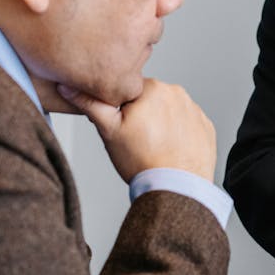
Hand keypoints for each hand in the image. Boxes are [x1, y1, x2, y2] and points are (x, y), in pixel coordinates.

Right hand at [58, 78, 216, 182]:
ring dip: (162, 123)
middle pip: (150, 99)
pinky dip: (179, 134)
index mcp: (152, 88)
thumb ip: (90, 104)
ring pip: (169, 111)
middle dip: (142, 114)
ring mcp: (194, 110)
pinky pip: (187, 125)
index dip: (122, 109)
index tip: (123, 127)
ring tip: (154, 146)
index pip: (130, 90)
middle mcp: (177, 93)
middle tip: (137, 139)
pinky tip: (171, 150)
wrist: (176, 188)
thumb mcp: (109, 132)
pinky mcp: (206, 127)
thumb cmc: (142, 161)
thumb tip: (68, 86)